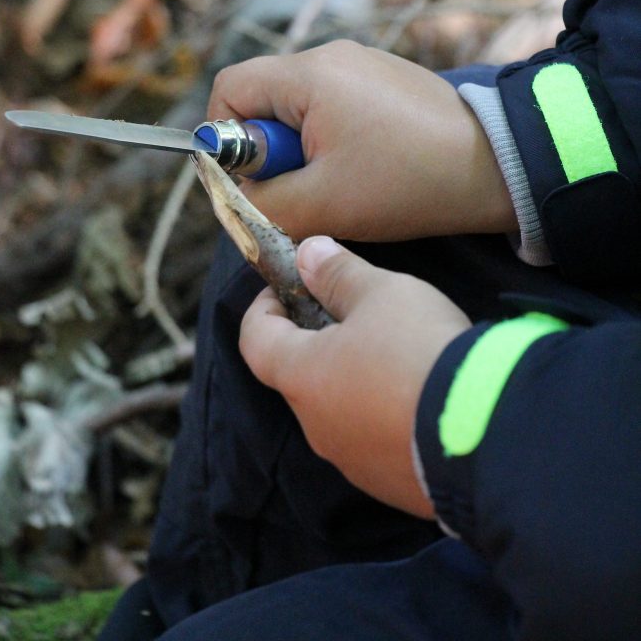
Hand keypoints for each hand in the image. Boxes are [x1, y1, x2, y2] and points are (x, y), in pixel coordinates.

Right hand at [209, 40, 516, 240]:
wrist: (497, 164)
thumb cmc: (407, 182)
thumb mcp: (322, 204)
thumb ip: (260, 201)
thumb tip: (234, 195)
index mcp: (310, 73)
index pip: (231, 88)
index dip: (225, 138)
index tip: (253, 179)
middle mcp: (333, 55)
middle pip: (264, 96)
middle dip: (271, 148)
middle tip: (304, 185)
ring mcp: (362, 63)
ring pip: (300, 104)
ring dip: (304, 147)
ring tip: (341, 180)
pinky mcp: (386, 79)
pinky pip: (334, 104)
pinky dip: (334, 138)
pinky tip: (368, 167)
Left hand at [239, 236, 470, 517]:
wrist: (485, 433)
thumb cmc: (418, 350)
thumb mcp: (382, 294)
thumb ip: (339, 274)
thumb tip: (306, 254)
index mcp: (302, 377)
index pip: (254, 340)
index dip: (264, 308)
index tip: (288, 285)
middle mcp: (316, 426)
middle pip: (301, 377)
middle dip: (319, 342)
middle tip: (357, 314)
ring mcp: (353, 463)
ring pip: (341, 412)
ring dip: (356, 382)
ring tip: (400, 355)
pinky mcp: (391, 487)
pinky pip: (377, 443)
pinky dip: (387, 418)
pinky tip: (423, 398)